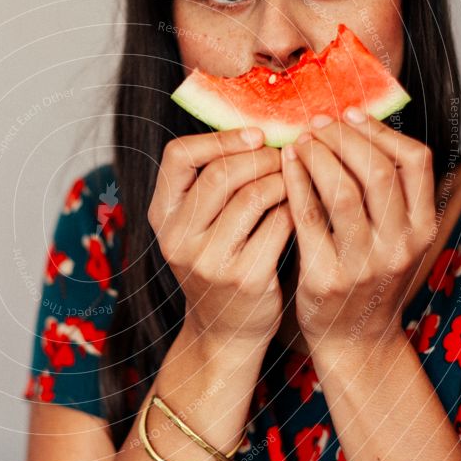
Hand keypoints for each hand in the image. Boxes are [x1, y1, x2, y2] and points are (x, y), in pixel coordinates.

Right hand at [148, 127, 294, 346]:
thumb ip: (209, 185)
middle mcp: (177, 238)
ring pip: (254, 195)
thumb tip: (256, 129)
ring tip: (295, 180)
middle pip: (221, 173)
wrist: (224, 331)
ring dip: (284, 180)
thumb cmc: (218, 264)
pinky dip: (295, 209)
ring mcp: (209, 261)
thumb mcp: (196, 227)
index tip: (255, 136)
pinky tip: (300, 210)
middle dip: (261, 157)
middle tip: (285, 156)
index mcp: (161, 217)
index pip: (178, 156)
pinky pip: (279, 224)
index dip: (220, 138)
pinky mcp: (245, 278)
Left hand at [281, 107, 436, 350]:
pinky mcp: (326, 277)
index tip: (350, 115)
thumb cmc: (366, 278)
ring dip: (318, 157)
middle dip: (344, 138)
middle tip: (317, 124)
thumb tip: (356, 132)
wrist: (351, 338)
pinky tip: (285, 166)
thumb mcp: (393, 239)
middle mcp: (400, 245)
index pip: (415, 162)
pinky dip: (295, 184)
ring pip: (343, 192)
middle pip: (377, 171)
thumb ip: (386, 197)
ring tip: (299, 140)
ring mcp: (364, 263)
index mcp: (422, 229)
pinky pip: (308, 218)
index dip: (381, 131)